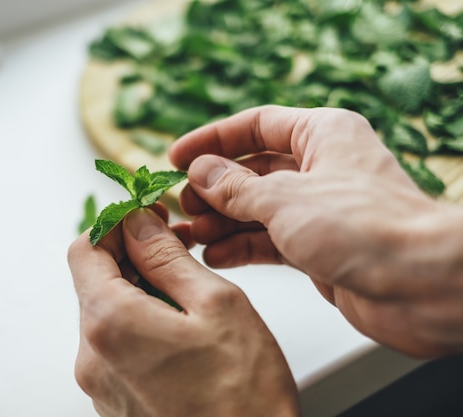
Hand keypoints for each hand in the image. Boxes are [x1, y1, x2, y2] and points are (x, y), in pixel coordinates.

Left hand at [68, 207, 299, 416]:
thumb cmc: (246, 396)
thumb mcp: (216, 305)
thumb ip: (166, 257)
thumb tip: (138, 223)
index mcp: (111, 324)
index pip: (85, 248)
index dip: (116, 224)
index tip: (147, 219)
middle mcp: (92, 357)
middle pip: (94, 281)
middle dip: (131, 255)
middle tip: (175, 247)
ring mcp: (100, 384)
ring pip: (106, 312)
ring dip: (138, 289)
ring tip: (186, 292)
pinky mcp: (114, 401)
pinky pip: (115, 346)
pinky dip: (139, 324)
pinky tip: (178, 329)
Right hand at [169, 105, 462, 357]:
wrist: (420, 286)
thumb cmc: (365, 228)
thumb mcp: (284, 199)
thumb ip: (234, 186)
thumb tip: (199, 172)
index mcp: (322, 134)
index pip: (255, 126)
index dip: (213, 140)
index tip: (177, 156)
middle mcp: (321, 167)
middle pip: (253, 170)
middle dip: (215, 188)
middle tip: (183, 205)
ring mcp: (319, 209)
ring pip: (258, 208)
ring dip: (223, 221)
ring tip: (192, 235)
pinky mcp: (318, 246)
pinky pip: (269, 240)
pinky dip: (241, 247)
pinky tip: (216, 256)